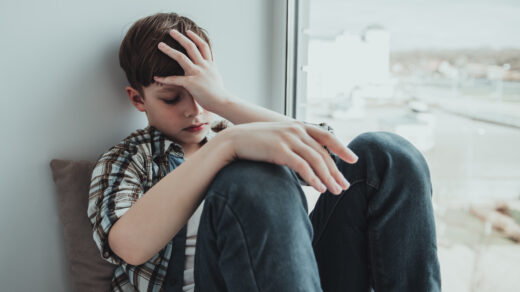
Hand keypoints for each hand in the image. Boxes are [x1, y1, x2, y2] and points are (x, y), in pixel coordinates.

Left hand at [154, 29, 229, 111]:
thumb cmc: (219, 93)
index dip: (195, 37)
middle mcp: (203, 66)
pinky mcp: (192, 83)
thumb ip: (211, 68)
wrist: (222, 102)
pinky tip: (156, 77)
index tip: (188, 31)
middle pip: (191, 47)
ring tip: (160, 45)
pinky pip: (175, 79)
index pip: (203, 46)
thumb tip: (211, 63)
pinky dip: (165, 79)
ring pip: (181, 57)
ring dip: (169, 50)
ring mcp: (197, 74)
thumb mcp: (217, 76)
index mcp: (210, 64)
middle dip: (180, 38)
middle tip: (171, 32)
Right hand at [222, 121, 358, 194]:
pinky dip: (314, 179)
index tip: (353, 160)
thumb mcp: (279, 137)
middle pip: (323, 153)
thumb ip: (294, 142)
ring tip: (335, 191)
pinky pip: (302, 166)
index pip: (326, 136)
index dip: (342, 148)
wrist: (234, 140)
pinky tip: (320, 189)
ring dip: (328, 178)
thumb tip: (307, 157)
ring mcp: (288, 139)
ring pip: (316, 160)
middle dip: (336, 171)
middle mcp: (296, 130)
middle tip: (344, 186)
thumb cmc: (256, 142)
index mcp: (298, 126)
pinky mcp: (279, 150)